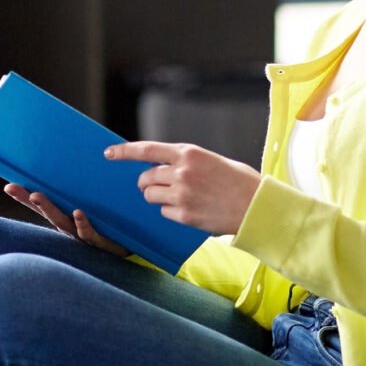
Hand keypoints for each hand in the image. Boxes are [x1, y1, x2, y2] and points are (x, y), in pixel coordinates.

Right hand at [3, 184, 131, 257]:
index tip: (8, 186)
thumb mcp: (99, 200)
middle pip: (49, 213)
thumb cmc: (114, 220)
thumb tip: (76, 152)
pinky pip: (90, 233)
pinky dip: (82, 224)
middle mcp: (72, 226)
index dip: (24, 197)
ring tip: (38, 196)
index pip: (41, 206)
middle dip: (34, 202)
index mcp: (68, 215)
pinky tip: (78, 213)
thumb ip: (87, 184)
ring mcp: (85, 235)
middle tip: (24, 190)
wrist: (139, 242)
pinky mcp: (103, 242)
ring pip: (64, 223)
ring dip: (50, 210)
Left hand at [104, 141, 261, 235]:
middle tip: (156, 185)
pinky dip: (171, 212)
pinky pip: (164, 212)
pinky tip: (190, 209)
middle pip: (145, 177)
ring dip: (157, 197)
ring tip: (179, 197)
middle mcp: (182, 172)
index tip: (109, 153)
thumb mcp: (211, 160)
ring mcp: (182, 195)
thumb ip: (186, 162)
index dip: (124, 151)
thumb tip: (161, 167)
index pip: (147, 150)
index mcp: (189, 153)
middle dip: (147, 182)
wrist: (257, 206)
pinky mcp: (185, 215)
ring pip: (151, 196)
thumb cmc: (238, 181)